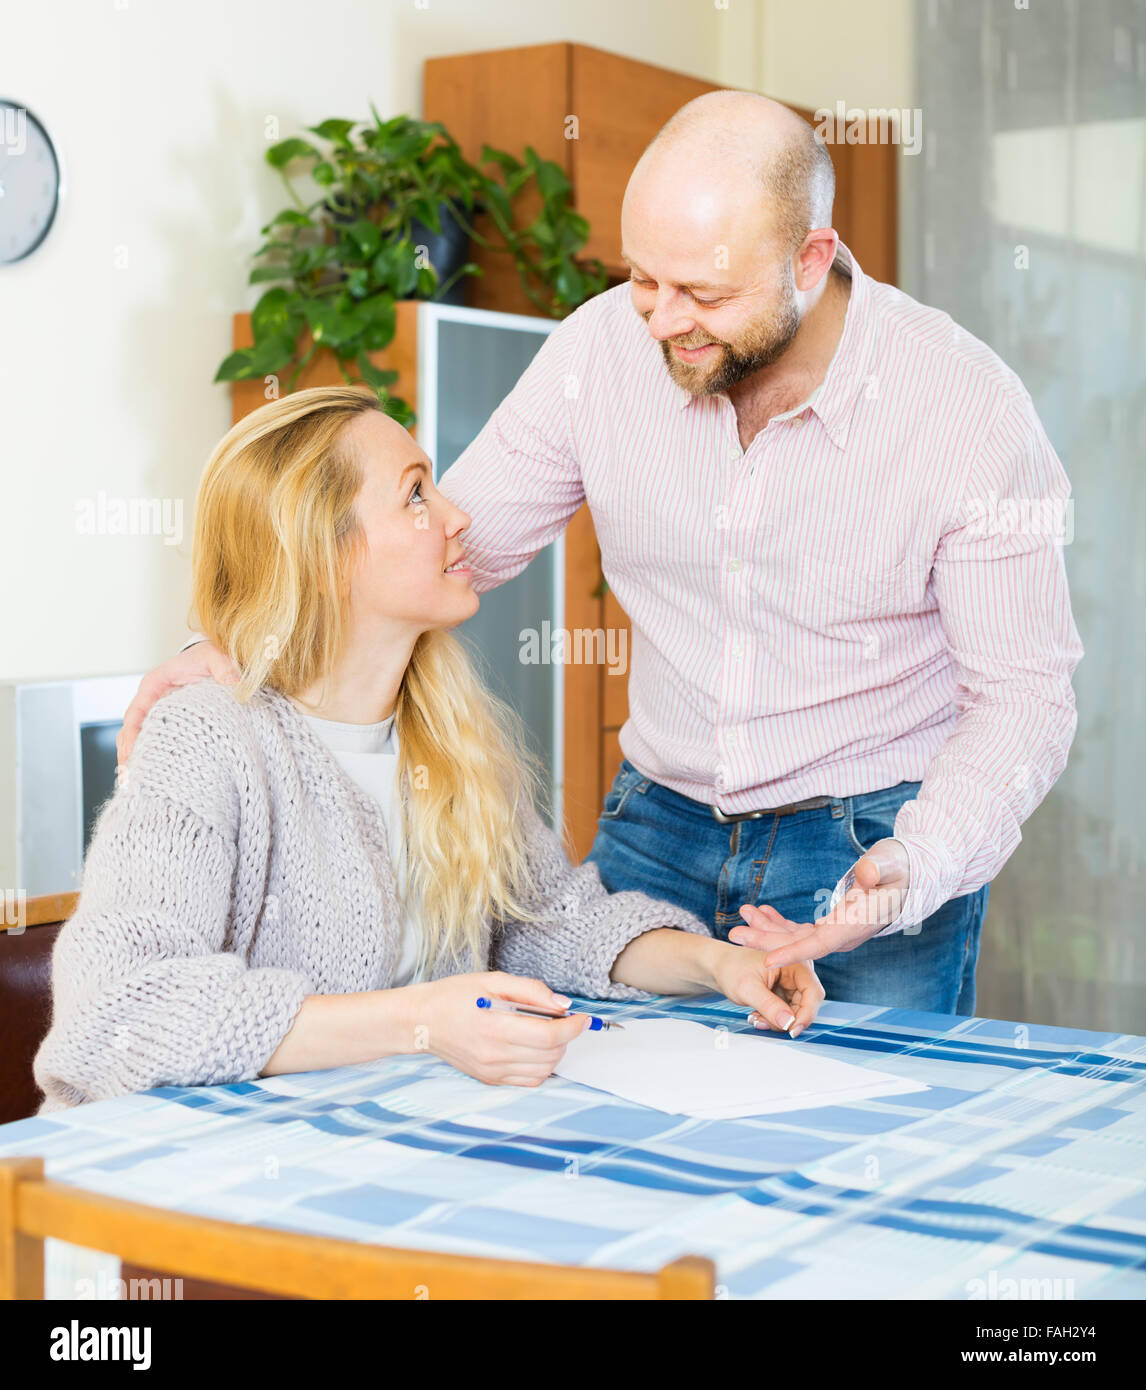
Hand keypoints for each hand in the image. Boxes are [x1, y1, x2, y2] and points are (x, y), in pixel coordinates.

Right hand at [117, 641, 239, 767]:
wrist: (219, 658)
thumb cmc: (213, 656)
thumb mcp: (217, 658)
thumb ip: (224, 669)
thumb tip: (235, 684)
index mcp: (154, 685)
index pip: (135, 713)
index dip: (131, 735)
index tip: (132, 754)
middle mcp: (152, 702)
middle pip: (131, 732)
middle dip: (128, 754)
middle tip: (130, 779)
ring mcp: (160, 715)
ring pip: (140, 740)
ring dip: (137, 760)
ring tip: (135, 785)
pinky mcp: (172, 725)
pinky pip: (157, 742)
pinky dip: (152, 759)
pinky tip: (153, 778)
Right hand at [408, 971, 590, 1086]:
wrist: (422, 1021)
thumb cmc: (455, 996)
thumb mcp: (493, 980)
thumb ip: (531, 990)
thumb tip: (562, 1004)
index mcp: (495, 1027)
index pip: (549, 1036)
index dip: (573, 1027)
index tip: (583, 1018)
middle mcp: (494, 1054)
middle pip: (550, 1054)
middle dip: (566, 1036)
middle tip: (561, 1019)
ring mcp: (492, 1071)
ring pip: (543, 1070)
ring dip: (555, 1052)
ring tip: (546, 1032)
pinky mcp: (490, 1079)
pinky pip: (529, 1080)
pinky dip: (541, 1066)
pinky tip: (534, 1048)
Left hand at [708, 942, 824, 1038]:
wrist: (719, 966)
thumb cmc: (731, 968)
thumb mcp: (747, 988)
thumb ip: (769, 1005)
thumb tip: (788, 1023)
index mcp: (793, 962)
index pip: (812, 991)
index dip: (806, 1014)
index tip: (792, 1030)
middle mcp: (797, 972)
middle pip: (806, 1005)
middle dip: (786, 1019)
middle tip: (763, 1024)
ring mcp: (791, 983)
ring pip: (795, 1012)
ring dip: (777, 1021)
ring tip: (756, 1018)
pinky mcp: (785, 993)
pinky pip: (786, 1013)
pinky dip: (773, 1018)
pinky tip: (757, 1016)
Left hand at [728, 837, 910, 967]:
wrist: (908, 876)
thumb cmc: (900, 867)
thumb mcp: (891, 863)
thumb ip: (879, 869)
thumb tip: (865, 875)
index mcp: (857, 924)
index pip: (821, 944)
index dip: (794, 953)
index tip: (767, 960)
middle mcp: (845, 934)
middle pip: (800, 945)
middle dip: (766, 941)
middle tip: (734, 934)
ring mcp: (837, 932)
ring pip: (796, 938)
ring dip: (767, 930)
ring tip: (740, 918)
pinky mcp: (831, 925)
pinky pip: (800, 930)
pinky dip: (779, 923)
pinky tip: (760, 913)